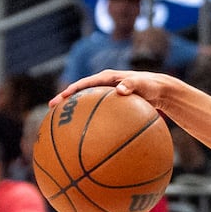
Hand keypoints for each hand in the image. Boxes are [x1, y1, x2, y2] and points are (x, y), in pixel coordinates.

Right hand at [51, 69, 180, 111]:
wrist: (159, 90)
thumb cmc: (151, 86)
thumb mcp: (143, 84)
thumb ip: (132, 85)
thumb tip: (120, 90)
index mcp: (107, 78)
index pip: (85, 83)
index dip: (72, 90)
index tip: (61, 98)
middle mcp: (103, 85)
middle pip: (80, 93)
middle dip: (64, 99)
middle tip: (51, 108)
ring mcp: (105, 94)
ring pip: (85, 103)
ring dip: (73, 111)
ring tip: (59, 122)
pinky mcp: (110, 104)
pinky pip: (96, 111)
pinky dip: (89, 119)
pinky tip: (84, 133)